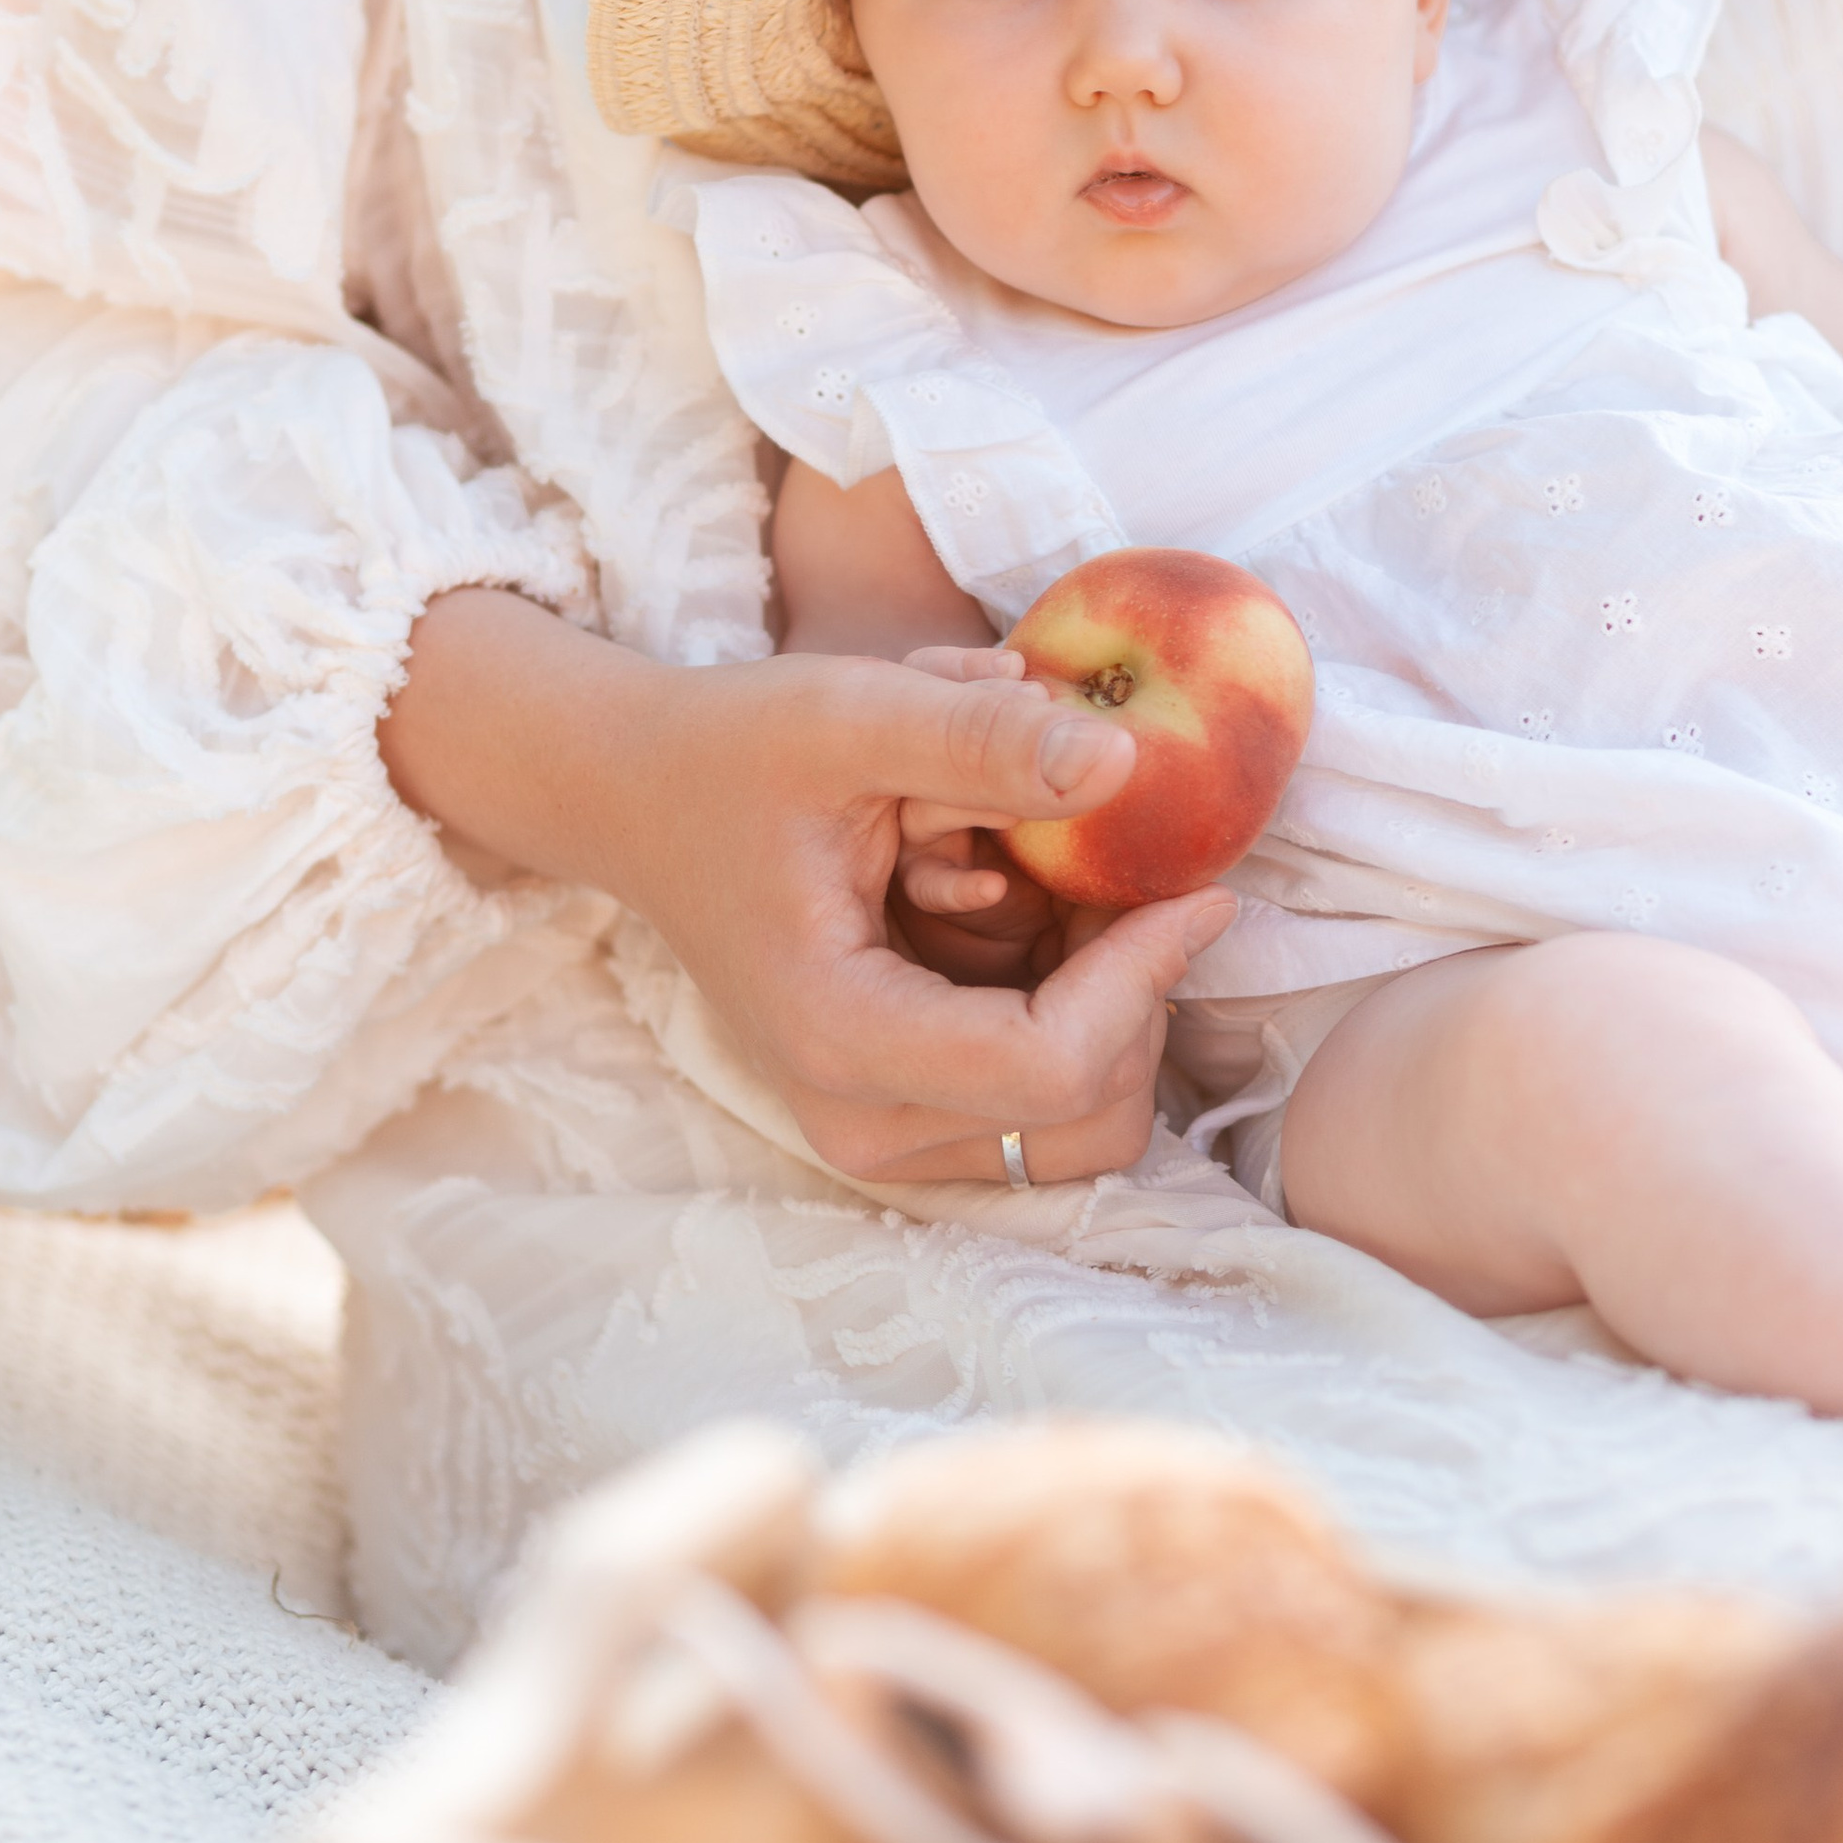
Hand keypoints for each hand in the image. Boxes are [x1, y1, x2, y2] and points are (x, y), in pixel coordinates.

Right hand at [382, 592, 1233, 1186]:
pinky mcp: (901, 1113)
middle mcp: (861, 1119)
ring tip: (1078, 896)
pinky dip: (1079, 1017)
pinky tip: (1042, 920)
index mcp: (842, 1038)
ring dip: (1113, 1011)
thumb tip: (1123, 764)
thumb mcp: (848, 711)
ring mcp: (879, 1131)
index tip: (1198, 886)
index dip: (1146, 978)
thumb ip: (979, 738)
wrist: (644, 795)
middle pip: (1087, 1116)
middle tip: (1129, 879)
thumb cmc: (736, 749)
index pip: (1051, 1068)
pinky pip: (1045, 1103)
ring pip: (1082, 1125)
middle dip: (1134, 996)